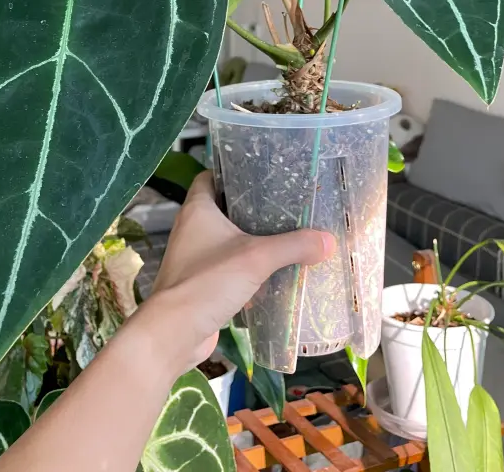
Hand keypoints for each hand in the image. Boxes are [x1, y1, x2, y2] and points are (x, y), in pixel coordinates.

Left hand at [145, 171, 334, 372]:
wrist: (175, 333)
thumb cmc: (208, 281)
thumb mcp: (257, 258)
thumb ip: (293, 246)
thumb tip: (328, 241)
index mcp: (198, 209)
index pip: (210, 177)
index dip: (231, 171)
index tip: (260, 174)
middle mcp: (191, 229)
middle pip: (222, 208)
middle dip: (250, 209)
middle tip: (282, 207)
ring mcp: (193, 258)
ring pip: (225, 241)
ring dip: (249, 242)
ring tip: (283, 239)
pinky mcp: (199, 284)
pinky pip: (226, 269)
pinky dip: (245, 270)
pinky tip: (270, 276)